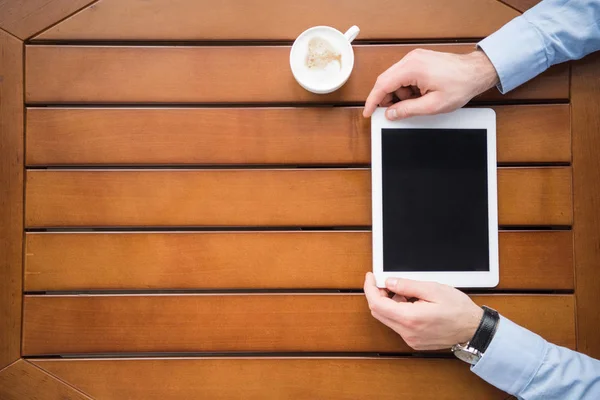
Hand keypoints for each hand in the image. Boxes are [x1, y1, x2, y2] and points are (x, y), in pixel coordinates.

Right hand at [363, 49, 498, 119]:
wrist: (476, 72)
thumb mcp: (432, 105)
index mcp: (412, 68)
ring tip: (416, 102)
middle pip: (386, 81)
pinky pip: (404, 75)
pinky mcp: (419, 60)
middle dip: (386, 99)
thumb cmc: (460, 85)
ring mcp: (415, 58)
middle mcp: (411, 59)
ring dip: (399, 94)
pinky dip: (406, 88)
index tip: (368, 112)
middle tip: (393, 112)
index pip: (382, 85)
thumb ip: (407, 110)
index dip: (372, 101)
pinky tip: (418, 95)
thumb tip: (391, 114)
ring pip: (394, 79)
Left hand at [363, 272, 482, 349]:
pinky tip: (411, 303)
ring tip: (406, 292)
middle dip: (377, 294)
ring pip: (387, 319)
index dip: (370, 288)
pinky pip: (397, 325)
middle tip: (384, 281)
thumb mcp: (433, 289)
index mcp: (410, 318)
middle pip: (378, 312)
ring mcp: (410, 339)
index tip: (371, 277)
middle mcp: (407, 332)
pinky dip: (398, 312)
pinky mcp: (414, 341)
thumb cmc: (459, 310)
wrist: (474, 330)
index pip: (377, 304)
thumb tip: (389, 281)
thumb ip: (408, 285)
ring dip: (389, 303)